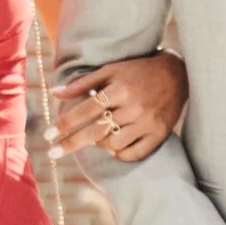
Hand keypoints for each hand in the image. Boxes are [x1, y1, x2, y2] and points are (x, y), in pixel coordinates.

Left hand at [53, 54, 188, 162]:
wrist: (177, 74)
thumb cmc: (137, 71)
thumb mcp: (110, 70)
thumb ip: (83, 83)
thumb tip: (54, 93)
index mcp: (120, 89)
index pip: (86, 109)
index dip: (65, 123)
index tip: (48, 134)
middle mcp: (134, 107)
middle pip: (95, 131)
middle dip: (70, 143)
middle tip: (52, 154)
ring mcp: (148, 123)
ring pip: (113, 145)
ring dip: (99, 144)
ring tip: (95, 137)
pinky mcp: (159, 134)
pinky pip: (134, 154)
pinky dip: (120, 153)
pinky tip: (113, 147)